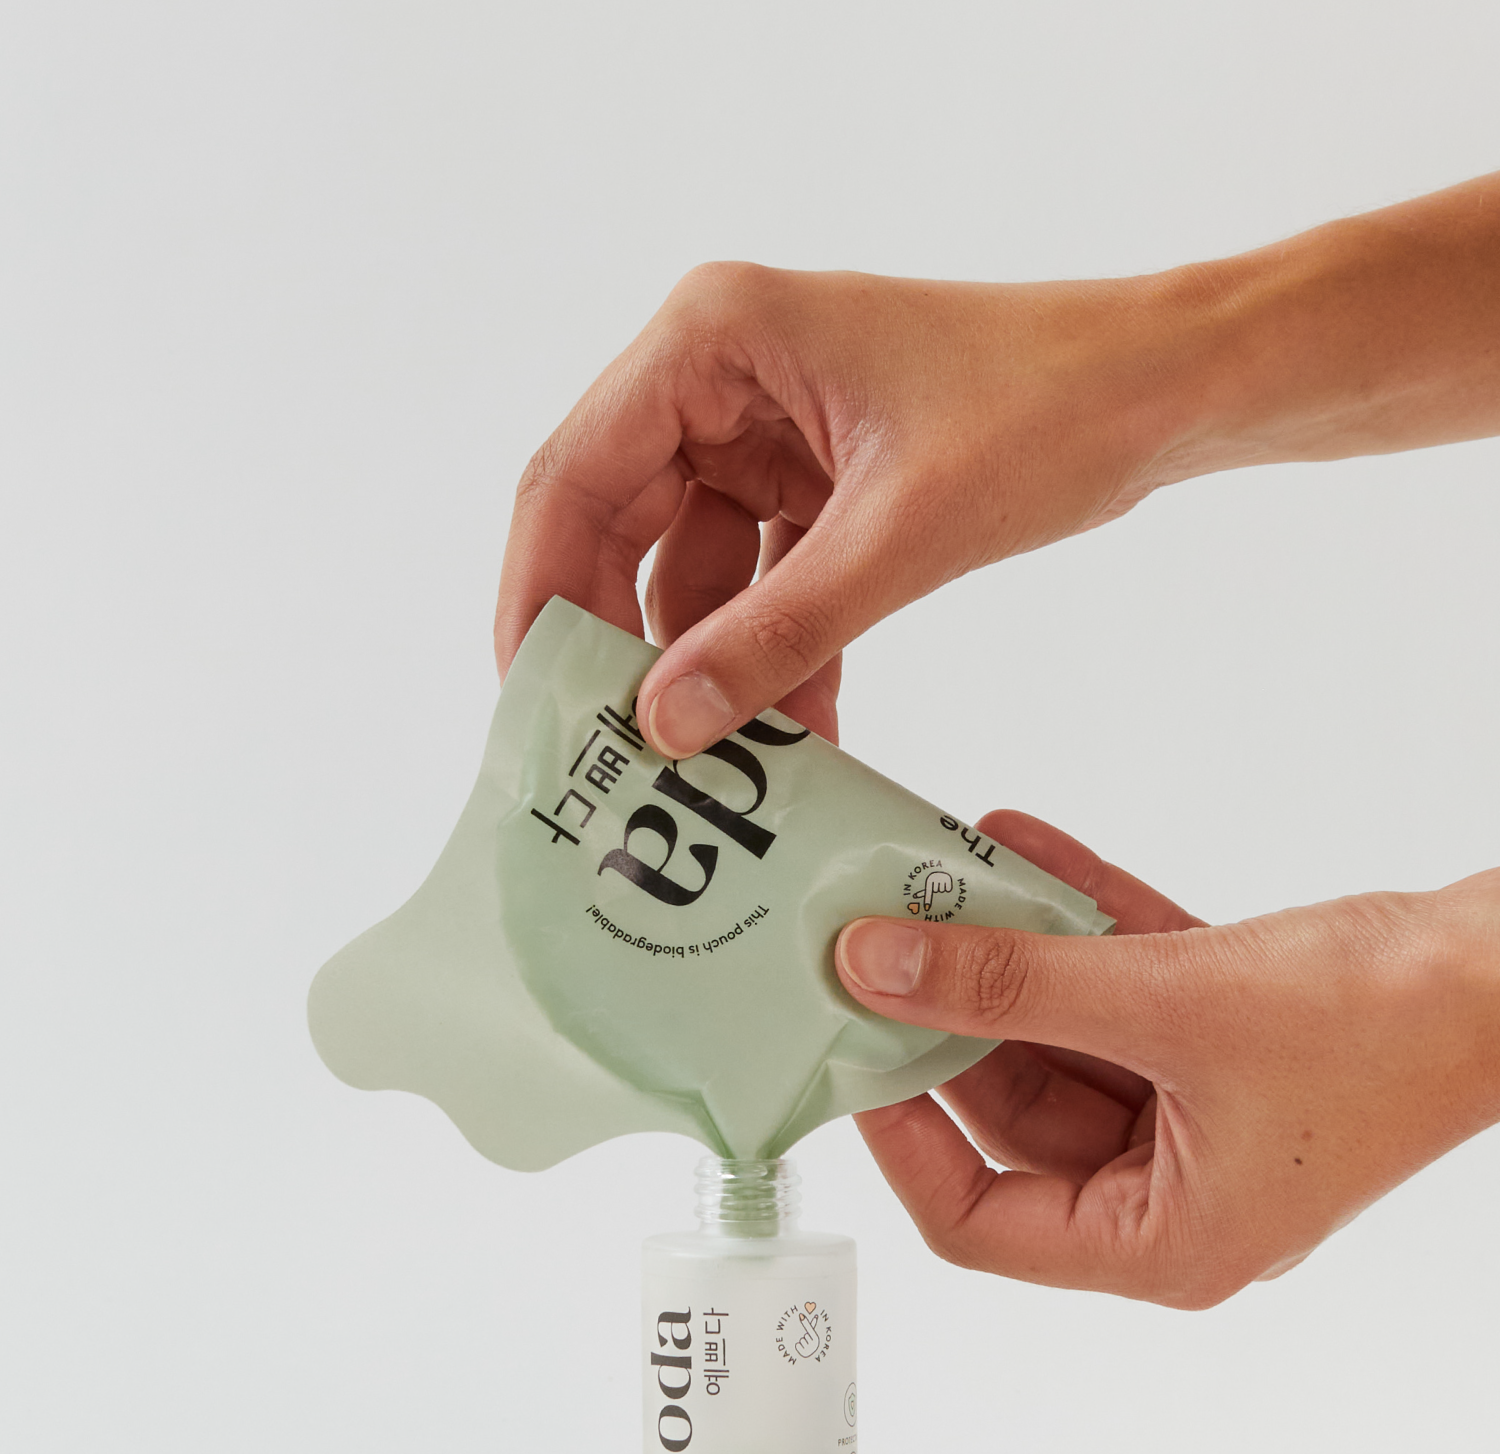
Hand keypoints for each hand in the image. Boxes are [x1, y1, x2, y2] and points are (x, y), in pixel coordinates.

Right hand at [495, 175, 1499, 756]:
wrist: (1165, 391)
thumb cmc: (1047, 410)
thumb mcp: (896, 538)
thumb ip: (775, 634)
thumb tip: (666, 726)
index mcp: (713, 338)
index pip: (572, 476)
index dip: (536, 596)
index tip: (529, 705)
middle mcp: (719, 375)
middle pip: (615, 528)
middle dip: (618, 647)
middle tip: (604, 756)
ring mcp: (765, 430)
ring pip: (689, 571)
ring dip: (708, 669)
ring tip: (711, 771)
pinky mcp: (813, 482)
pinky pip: (760, 583)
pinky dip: (772, 655)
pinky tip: (794, 738)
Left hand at [835, 813, 1499, 1306]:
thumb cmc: (1385, 1025)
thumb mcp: (1166, 1002)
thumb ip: (1012, 982)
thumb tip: (879, 966)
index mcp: (1162, 1240)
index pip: (979, 1223)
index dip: (901, 1141)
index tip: (850, 1055)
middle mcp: (1175, 1191)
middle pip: (1014, 1117)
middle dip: (948, 1022)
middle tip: (872, 948)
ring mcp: (1201, 1116)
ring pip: (1063, 1042)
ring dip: (1007, 957)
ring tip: (931, 880)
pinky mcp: (1224, 1043)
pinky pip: (1118, 989)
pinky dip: (1074, 924)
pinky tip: (1016, 848)